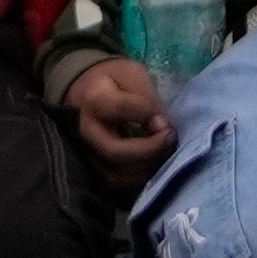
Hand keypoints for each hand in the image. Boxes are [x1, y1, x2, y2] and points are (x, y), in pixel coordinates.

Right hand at [56, 50, 179, 167]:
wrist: (87, 89)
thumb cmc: (115, 80)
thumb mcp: (133, 74)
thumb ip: (148, 97)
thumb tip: (162, 127)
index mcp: (94, 99)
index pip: (120, 109)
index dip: (147, 114)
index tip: (164, 118)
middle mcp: (86, 130)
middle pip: (115, 151)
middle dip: (149, 150)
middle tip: (170, 139)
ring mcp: (87, 152)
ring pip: (116, 175)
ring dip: (146, 168)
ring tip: (164, 152)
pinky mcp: (94, 167)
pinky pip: (117, 183)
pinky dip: (139, 178)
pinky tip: (154, 164)